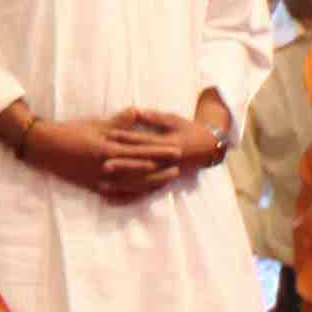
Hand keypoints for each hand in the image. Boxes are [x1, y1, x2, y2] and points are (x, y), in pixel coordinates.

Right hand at [12, 114, 198, 197]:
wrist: (44, 146)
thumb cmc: (69, 131)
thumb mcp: (94, 124)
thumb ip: (118, 122)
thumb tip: (137, 112)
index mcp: (108, 148)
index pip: (141, 150)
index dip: (160, 151)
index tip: (176, 151)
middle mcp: (107, 166)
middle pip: (140, 170)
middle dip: (160, 170)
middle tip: (178, 169)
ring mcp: (100, 179)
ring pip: (131, 184)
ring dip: (150, 183)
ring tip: (165, 181)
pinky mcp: (92, 186)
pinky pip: (116, 193)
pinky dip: (130, 194)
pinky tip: (141, 194)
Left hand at [93, 104, 222, 196]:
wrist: (209, 148)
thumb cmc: (189, 130)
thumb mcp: (175, 120)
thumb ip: (156, 117)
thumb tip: (136, 111)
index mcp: (169, 145)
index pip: (145, 142)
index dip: (127, 138)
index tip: (109, 135)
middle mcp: (167, 162)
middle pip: (142, 164)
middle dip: (123, 165)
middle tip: (103, 165)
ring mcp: (166, 174)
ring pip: (143, 181)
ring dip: (123, 184)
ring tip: (103, 185)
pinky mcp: (164, 182)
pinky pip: (146, 192)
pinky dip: (130, 196)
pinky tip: (114, 200)